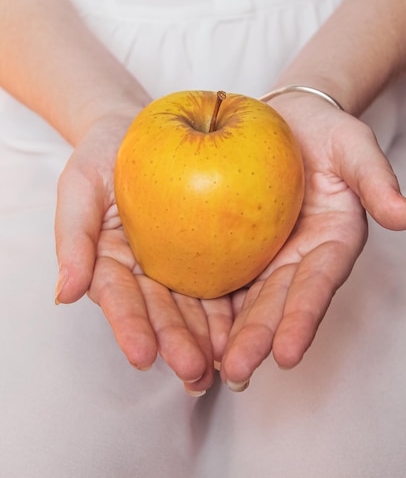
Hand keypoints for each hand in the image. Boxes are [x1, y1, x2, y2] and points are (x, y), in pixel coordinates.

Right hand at [54, 112, 233, 394]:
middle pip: (160, 310)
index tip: (143, 354)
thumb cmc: (104, 152)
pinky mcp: (210, 250)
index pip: (118, 298)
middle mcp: (145, 270)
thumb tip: (64, 295)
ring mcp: (178, 262)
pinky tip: (248, 326)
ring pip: (194, 304)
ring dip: (208, 336)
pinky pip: (223, 277)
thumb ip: (73, 237)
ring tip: (226, 364)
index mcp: (110, 262)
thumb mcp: (80, 184)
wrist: (143, 127)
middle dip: (176, 342)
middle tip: (194, 371)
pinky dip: (234, 304)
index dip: (129, 326)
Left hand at [219, 94, 405, 389]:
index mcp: (330, 243)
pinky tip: (183, 324)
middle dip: (258, 338)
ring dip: (227, 332)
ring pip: (243, 298)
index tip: (288, 353)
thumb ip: (375, 180)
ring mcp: (263, 255)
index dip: (303, 317)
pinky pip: (216, 272)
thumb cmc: (324, 131)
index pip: (317, 284)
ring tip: (206, 365)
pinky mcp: (233, 244)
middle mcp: (297, 258)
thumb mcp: (353, 146)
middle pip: (276, 301)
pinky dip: (202, 300)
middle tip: (236, 371)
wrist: (285, 118)